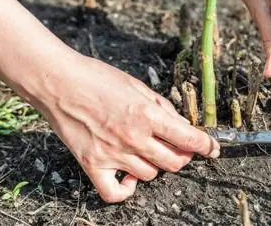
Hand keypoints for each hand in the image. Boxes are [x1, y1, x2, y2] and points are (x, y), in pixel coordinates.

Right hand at [38, 55, 219, 202]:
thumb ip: (161, 106)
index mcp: (147, 115)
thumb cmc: (97, 77)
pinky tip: (128, 177)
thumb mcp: (137, 85)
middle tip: (177, 147)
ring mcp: (113, 154)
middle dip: (183, 156)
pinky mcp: (92, 164)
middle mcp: (134, 137)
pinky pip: (115, 193)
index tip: (212, 148)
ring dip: (155, 165)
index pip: (189, 139)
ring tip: (146, 151)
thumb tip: (180, 124)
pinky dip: (126, 189)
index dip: (207, 145)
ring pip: (150, 175)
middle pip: (174, 162)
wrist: (59, 81)